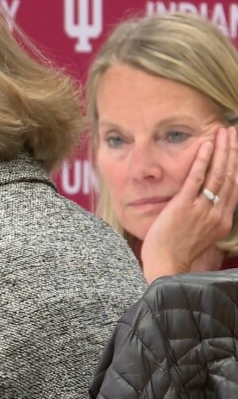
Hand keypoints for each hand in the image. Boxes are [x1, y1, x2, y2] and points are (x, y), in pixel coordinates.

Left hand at [141, 127, 237, 280]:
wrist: (167, 266)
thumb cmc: (178, 252)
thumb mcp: (202, 235)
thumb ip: (209, 218)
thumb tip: (210, 203)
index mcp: (223, 220)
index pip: (235, 186)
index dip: (237, 165)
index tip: (236, 148)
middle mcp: (217, 213)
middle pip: (230, 176)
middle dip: (232, 151)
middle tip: (232, 132)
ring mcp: (202, 209)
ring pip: (217, 174)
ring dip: (221, 150)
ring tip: (223, 132)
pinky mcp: (184, 207)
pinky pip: (196, 179)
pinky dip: (202, 161)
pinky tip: (204, 145)